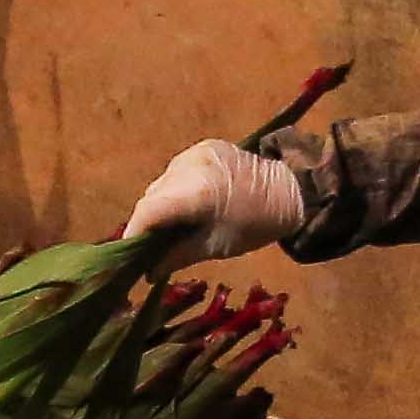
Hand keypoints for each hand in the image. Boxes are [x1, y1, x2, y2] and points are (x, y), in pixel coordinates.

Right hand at [122, 135, 306, 268]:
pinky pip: (177, 171)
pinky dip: (174, 189)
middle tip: (150, 247)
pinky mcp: (204, 146)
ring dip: (160, 205)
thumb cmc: (256, 224)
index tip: (127, 255)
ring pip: (162, 183)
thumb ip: (176, 256)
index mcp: (196, 190)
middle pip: (152, 196)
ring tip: (170, 227)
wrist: (291, 189)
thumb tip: (147, 273)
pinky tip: (187, 204)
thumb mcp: (216, 246)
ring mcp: (196, 151)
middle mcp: (190, 164)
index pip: (148, 210)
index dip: (134, 233)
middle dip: (147, 222)